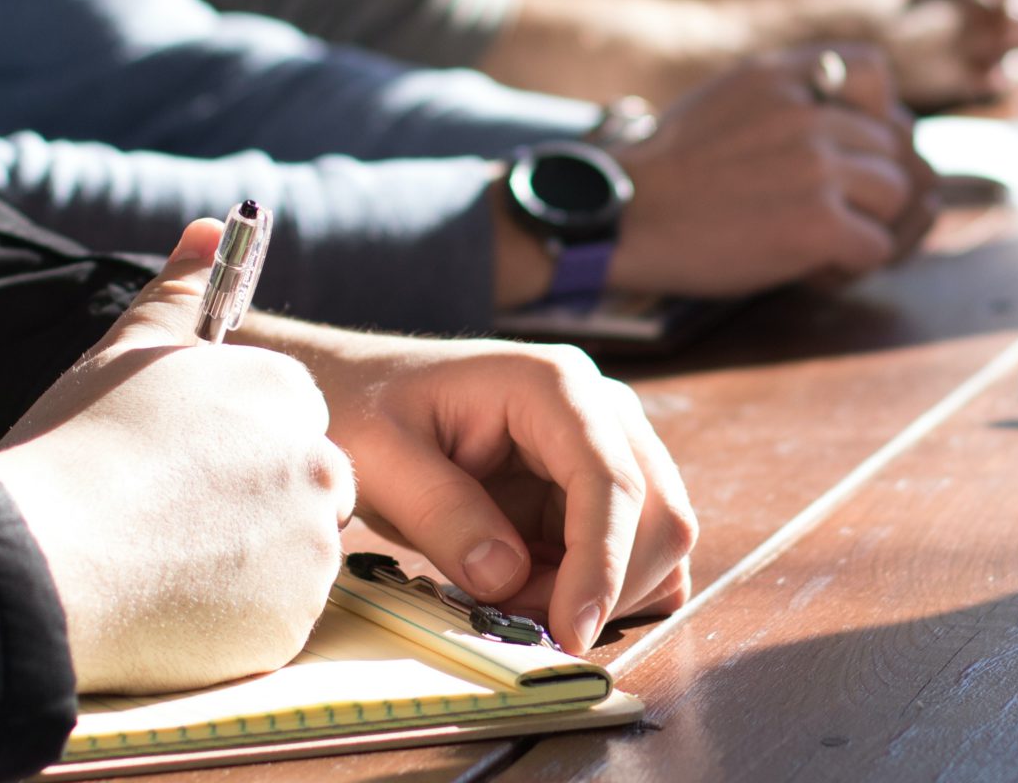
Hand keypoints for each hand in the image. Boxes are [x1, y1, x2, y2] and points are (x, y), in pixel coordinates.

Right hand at [0, 221, 353, 694]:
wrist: (41, 558)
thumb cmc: (76, 447)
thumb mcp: (127, 351)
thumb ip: (181, 291)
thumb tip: (210, 227)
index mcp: (284, 393)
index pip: (291, 420)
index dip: (234, 448)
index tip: (182, 469)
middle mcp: (317, 463)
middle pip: (304, 488)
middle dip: (252, 505)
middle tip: (169, 521)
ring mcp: (311, 547)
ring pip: (292, 556)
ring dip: (245, 562)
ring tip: (160, 561)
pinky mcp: (293, 620)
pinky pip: (275, 619)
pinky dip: (234, 618)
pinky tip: (169, 604)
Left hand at [240, 322, 698, 654]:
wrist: (359, 392)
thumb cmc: (365, 409)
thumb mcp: (380, 458)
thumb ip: (442, 514)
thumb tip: (507, 577)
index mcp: (552, 385)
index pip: (611, 480)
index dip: (601, 563)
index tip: (571, 632)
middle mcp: (600, 409)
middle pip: (657, 513)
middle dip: (603, 586)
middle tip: (517, 620)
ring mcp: (606, 447)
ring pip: (656, 540)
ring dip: (599, 592)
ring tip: (510, 598)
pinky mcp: (596, 488)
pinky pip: (634, 552)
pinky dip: (600, 590)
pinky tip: (536, 592)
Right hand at [609, 44, 937, 297]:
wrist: (621, 217)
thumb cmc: (670, 169)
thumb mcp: (728, 97)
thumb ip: (790, 95)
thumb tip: (862, 120)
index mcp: (783, 74)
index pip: (874, 71)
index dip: (873, 112)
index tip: (842, 144)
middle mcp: (808, 112)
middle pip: (893, 145)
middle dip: (869, 184)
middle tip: (825, 212)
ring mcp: (817, 167)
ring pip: (896, 196)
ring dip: (867, 225)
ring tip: (817, 240)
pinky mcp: (818, 223)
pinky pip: (876, 248)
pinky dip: (849, 265)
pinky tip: (808, 267)